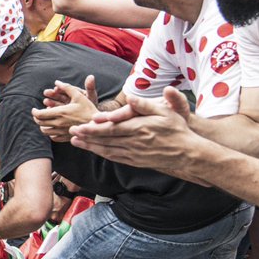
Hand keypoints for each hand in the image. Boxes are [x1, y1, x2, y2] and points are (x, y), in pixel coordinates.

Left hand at [33, 77, 98, 141]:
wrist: (98, 124)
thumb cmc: (89, 109)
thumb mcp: (79, 96)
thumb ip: (67, 88)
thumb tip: (57, 82)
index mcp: (60, 112)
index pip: (39, 114)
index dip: (34, 112)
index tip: (34, 109)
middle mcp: (59, 123)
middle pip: (39, 123)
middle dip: (36, 117)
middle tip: (37, 114)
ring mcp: (62, 132)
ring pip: (44, 131)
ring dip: (42, 125)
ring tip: (44, 121)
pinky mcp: (66, 138)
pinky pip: (53, 137)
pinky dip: (50, 133)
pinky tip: (53, 128)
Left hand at [69, 88, 198, 169]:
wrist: (187, 153)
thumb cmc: (177, 130)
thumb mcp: (165, 112)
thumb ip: (145, 105)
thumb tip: (131, 97)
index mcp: (138, 128)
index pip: (110, 128)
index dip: (93, 128)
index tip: (79, 126)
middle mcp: (134, 143)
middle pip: (105, 140)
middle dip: (86, 137)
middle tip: (71, 133)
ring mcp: (134, 154)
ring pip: (107, 150)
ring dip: (91, 147)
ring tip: (76, 143)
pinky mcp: (136, 161)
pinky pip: (116, 158)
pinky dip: (103, 154)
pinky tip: (94, 151)